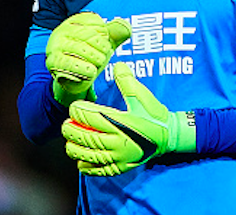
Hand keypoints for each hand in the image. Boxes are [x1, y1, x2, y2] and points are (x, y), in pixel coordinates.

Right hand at [45, 12, 130, 105]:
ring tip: (97, 63)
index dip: (105, 36)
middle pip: (88, 35)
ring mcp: (55, 45)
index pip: (96, 23)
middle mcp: (62, 30)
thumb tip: (125, 27)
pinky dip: (84, 69)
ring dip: (95, 59)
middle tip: (103, 56)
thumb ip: (116, 32)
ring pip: (81, 49)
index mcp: (75, 21)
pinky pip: (71, 64)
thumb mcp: (105, 43)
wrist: (75, 79)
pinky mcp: (53, 61)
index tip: (103, 45)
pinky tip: (91, 72)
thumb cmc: (90, 56)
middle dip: (101, 48)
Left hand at [61, 62, 195, 175]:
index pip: (91, 118)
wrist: (168, 137)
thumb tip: (117, 65)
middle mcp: (118, 142)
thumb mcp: (142, 96)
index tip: (74, 107)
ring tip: (70, 140)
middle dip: (71, 130)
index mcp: (121, 124)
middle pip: (86, 139)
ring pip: (88, 156)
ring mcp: (118, 157)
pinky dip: (85, 166)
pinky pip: (97, 171)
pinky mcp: (119, 167)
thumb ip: (128, 81)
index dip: (78, 111)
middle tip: (67, 123)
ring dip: (74, 148)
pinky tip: (80, 160)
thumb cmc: (153, 115)